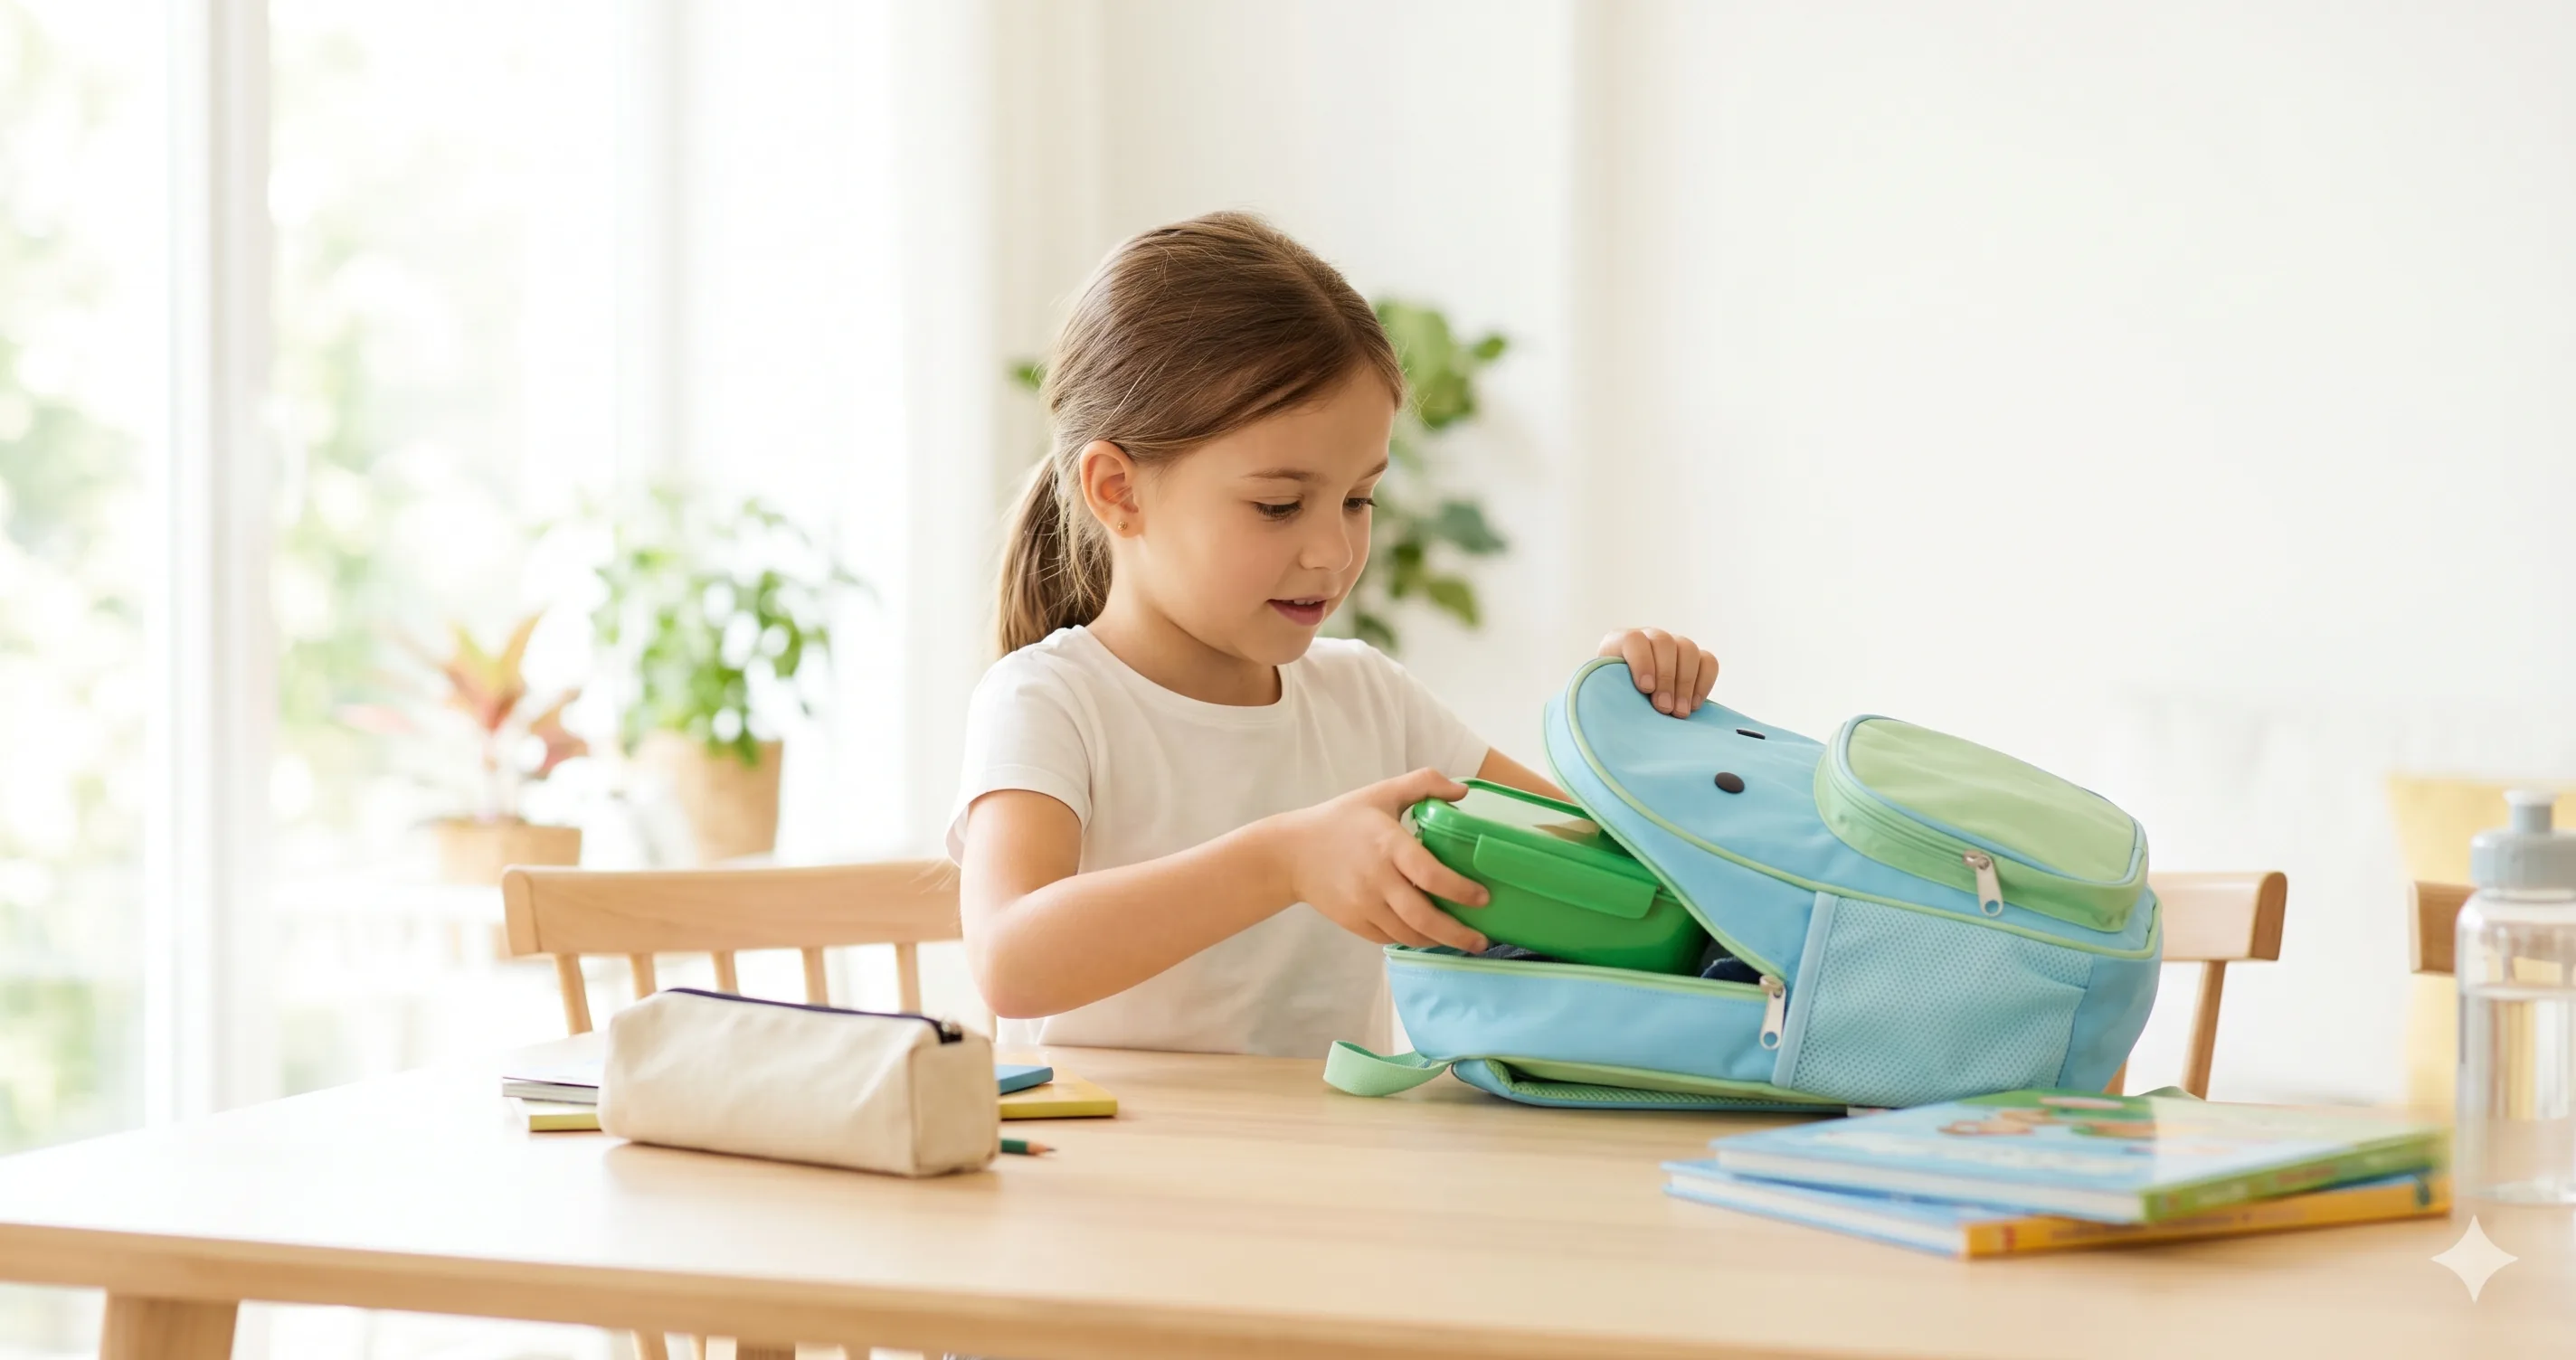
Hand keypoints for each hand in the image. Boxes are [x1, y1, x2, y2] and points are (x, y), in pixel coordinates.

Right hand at [1266, 768, 1492, 951]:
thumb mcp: (1380, 793)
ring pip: (1409, 933)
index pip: (1430, 875)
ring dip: (1438, 941)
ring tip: (1462, 942)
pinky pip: (1389, 937)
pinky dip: (1412, 939)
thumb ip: (1423, 783)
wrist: (1291, 853)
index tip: (1484, 898)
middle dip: (1457, 934)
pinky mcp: (1354, 921)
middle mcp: (1377, 879)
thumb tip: (1463, 790)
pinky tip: (1428, 936)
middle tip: (1482, 942)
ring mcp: (1363, 904)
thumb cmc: (1341, 820)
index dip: (1460, 890)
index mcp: (1387, 844)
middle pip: (1424, 917)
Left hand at [1599, 627, 1719, 716]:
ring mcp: (1674, 645)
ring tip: (1679, 712)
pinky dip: (1704, 683)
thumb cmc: (1612, 700)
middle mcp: (1649, 637)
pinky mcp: (1694, 658)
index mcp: (1620, 641)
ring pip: (1688, 650)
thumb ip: (1610, 694)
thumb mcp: (1605, 694)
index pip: (1634, 640)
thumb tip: (1620, 709)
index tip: (1645, 688)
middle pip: (1665, 643)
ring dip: (1686, 683)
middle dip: (1666, 678)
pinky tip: (1694, 705)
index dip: (1642, 662)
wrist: (1626, 701)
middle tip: (1664, 708)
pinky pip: (1709, 662)